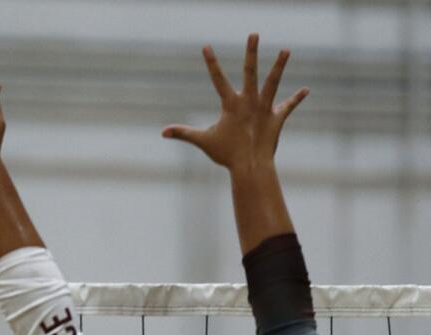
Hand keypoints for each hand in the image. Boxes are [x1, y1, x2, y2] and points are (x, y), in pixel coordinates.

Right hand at [163, 34, 307, 171]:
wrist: (250, 166)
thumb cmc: (226, 154)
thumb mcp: (203, 141)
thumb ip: (183, 133)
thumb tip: (162, 132)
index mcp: (231, 104)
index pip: (218, 79)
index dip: (211, 62)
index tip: (206, 46)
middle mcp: (249, 101)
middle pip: (250, 71)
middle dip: (251, 52)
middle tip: (254, 34)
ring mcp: (265, 108)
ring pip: (273, 82)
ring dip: (280, 66)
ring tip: (286, 49)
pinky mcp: (277, 118)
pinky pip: (288, 107)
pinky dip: (296, 99)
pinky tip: (305, 90)